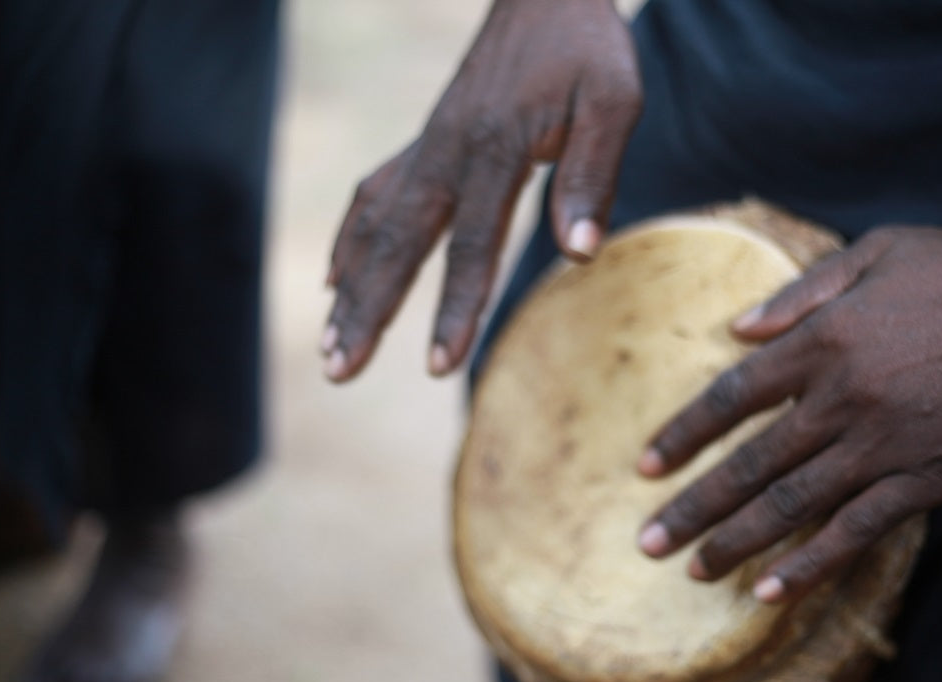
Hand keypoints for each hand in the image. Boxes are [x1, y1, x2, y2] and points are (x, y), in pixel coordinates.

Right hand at [322, 0, 640, 380]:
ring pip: (374, 225)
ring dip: (350, 289)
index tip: (439, 367)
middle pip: (397, 243)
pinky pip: (373, 194)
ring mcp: (428, 147)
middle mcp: (446, 152)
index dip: (455, 306)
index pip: (471, 242)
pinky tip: (336, 278)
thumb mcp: (613, 100)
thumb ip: (594, 173)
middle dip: (369, 313)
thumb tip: (579, 253)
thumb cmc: (586, 49)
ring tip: (328, 348)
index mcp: (495, 148)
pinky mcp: (425, 143)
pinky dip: (351, 241)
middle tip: (339, 372)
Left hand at [635, 225, 941, 603]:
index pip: (730, 398)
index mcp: (821, 341)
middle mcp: (840, 398)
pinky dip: (813, 563)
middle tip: (647, 544)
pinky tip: (774, 591)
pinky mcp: (930, 478)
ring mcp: (885, 444)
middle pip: (749, 464)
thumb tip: (735, 330)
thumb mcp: (874, 251)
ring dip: (738, 542)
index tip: (644, 468)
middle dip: (693, 507)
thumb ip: (800, 293)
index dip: (682, 436)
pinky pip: (859, 530)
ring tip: (696, 572)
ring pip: (793, 505)